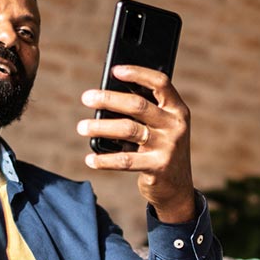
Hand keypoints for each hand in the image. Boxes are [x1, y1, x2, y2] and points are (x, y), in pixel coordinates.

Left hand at [77, 65, 195, 222]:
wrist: (177, 188)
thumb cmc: (161, 148)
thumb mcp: (161, 127)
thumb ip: (144, 111)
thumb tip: (106, 96)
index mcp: (177, 109)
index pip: (161, 83)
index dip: (138, 74)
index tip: (115, 70)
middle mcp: (175, 125)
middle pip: (138, 105)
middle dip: (108, 99)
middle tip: (86, 97)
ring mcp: (168, 146)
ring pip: (128, 130)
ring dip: (100, 127)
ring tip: (82, 127)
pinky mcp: (158, 167)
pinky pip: (125, 161)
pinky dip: (104, 160)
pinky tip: (90, 158)